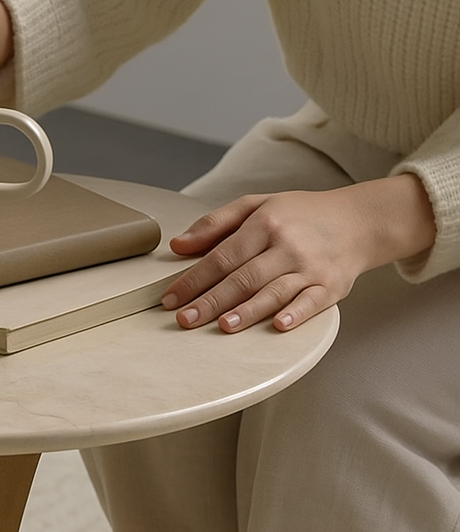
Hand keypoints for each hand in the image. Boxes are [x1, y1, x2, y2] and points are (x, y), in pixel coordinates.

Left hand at [161, 175, 435, 332]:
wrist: (359, 220)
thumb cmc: (301, 215)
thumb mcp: (258, 205)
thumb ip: (216, 224)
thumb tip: (178, 245)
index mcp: (266, 223)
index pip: (222, 256)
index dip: (194, 279)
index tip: (171, 298)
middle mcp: (288, 245)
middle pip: (244, 277)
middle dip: (212, 300)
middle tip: (185, 320)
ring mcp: (311, 267)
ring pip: (274, 291)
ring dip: (249, 310)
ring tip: (224, 326)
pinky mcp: (331, 286)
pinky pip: (312, 302)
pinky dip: (296, 313)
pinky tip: (279, 325)